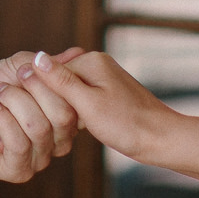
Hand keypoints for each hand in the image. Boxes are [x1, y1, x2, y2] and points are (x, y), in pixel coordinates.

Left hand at [0, 51, 82, 181]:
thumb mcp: (18, 67)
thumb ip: (48, 64)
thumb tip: (78, 53)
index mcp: (67, 117)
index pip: (78, 101)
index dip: (60, 79)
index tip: (38, 62)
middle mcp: (59, 140)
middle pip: (63, 116)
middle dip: (36, 89)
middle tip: (14, 76)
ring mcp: (40, 158)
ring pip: (39, 128)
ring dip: (14, 102)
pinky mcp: (18, 170)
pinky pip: (19, 144)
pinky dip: (3, 120)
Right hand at [23, 49, 176, 164]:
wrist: (161, 139)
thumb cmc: (126, 124)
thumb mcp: (87, 104)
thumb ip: (61, 81)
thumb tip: (36, 57)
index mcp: (91, 61)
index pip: (50, 71)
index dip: (43, 95)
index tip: (46, 115)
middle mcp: (98, 64)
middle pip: (59, 80)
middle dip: (55, 102)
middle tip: (63, 124)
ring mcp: (105, 78)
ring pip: (70, 92)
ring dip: (66, 110)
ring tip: (74, 127)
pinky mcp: (109, 93)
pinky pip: (83, 99)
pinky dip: (79, 113)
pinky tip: (84, 127)